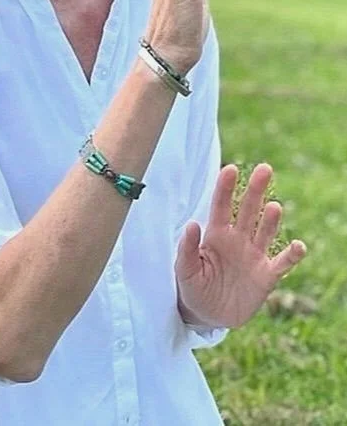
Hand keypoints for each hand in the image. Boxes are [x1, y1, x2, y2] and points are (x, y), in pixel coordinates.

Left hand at [175, 164, 306, 328]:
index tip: (230, 168)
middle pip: (248, 209)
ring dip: (271, 219)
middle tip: (264, 168)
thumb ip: (187, 249)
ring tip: (274, 207)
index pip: (221, 205)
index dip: (225, 187)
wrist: (207, 315)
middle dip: (255, 190)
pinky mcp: (266, 276)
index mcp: (215, 234)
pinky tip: (298, 246)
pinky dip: (291, 255)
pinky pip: (282, 263)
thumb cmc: (192, 287)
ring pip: (265, 231)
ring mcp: (253, 255)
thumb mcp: (184, 271)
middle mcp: (237, 239)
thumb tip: (191, 224)